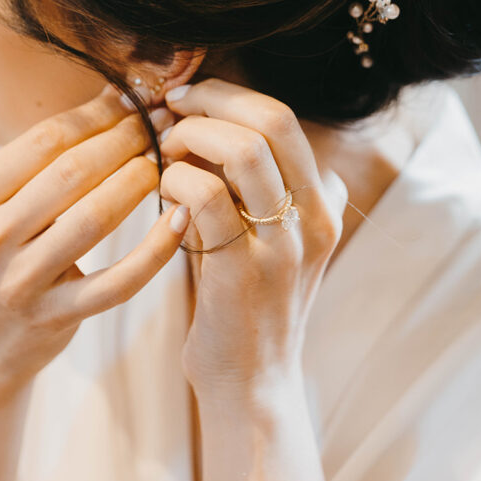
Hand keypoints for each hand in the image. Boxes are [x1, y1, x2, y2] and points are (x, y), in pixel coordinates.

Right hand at [0, 86, 183, 396]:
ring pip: (95, 219)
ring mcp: (18, 284)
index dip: (97, 115)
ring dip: (139, 180)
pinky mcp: (53, 319)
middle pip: (71, 173)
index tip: (132, 99)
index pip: (43, 140)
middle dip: (124, 140)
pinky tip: (180, 219)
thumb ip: (39, 159)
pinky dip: (156, 249)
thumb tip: (114, 94)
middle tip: (159, 122)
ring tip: (164, 159)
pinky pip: (118, 281)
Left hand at [158, 78, 346, 396]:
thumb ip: (262, 188)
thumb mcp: (275, 240)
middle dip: (211, 100)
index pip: (283, 116)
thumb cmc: (248, 302)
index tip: (187, 99)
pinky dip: (173, 181)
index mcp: (321, 202)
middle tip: (171, 109)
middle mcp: (313, 218)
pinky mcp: (244, 273)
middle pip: (272, 119)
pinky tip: (159, 193)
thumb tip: (216, 124)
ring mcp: (282, 246)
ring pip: (244, 151)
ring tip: (163, 152)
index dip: (228, 95)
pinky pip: (206, 199)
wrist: (251, 386)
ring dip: (190, 137)